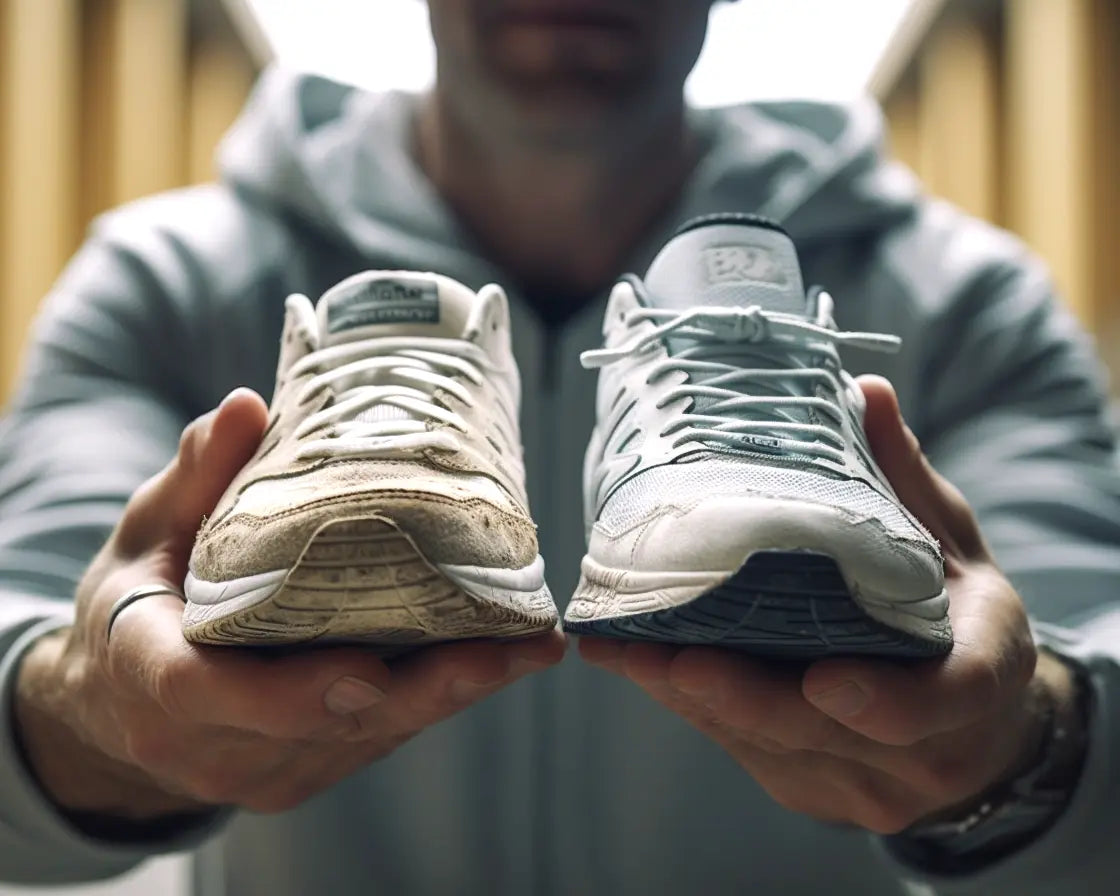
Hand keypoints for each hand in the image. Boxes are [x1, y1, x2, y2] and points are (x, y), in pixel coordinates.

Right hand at [15, 389, 564, 819]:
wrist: (115, 696)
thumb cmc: (136, 597)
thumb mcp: (149, 528)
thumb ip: (198, 475)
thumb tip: (248, 404)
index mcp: (148, 673)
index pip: (204, 692)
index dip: (286, 693)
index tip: (366, 674)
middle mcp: (204, 742)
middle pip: (316, 727)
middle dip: (416, 694)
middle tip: (503, 652)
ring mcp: (257, 770)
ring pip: (361, 740)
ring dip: (447, 698)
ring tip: (527, 649)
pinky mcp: (300, 773)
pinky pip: (374, 741)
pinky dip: (435, 702)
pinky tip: (499, 663)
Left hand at [580, 375, 1059, 833]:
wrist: (976, 725)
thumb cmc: (960, 619)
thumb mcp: (953, 546)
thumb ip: (906, 482)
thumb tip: (865, 393)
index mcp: (981, 677)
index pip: (946, 701)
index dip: (886, 699)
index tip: (825, 679)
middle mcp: (929, 751)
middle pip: (829, 734)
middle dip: (746, 699)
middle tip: (676, 659)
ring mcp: (868, 784)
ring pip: (771, 747)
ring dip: (695, 700)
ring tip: (625, 651)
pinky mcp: (813, 789)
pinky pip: (744, 753)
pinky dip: (693, 707)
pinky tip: (638, 665)